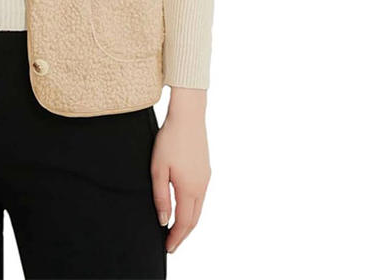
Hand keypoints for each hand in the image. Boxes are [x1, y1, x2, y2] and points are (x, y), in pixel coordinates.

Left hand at [149, 105, 210, 253]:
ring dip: (189, 222)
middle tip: (172, 244)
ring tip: (176, 229)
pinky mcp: (205, 170)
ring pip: (199, 208)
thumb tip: (163, 220)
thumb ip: (161, 196)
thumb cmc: (170, 140)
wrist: (188, 117)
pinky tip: (184, 206)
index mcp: (189, 189)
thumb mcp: (158, 169)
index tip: (168, 248)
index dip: (176, 238)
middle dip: (183, 234)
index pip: (184, 223)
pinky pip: (201, 196)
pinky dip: (193, 208)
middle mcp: (201, 187)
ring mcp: (205, 178)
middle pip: (194, 219)